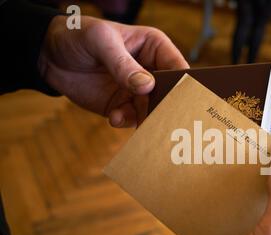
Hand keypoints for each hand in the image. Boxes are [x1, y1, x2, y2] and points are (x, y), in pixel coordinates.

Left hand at [38, 15, 188, 127]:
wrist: (49, 56)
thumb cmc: (78, 36)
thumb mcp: (100, 42)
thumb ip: (122, 64)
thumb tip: (147, 86)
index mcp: (155, 48)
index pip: (178, 67)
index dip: (182, 84)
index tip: (180, 100)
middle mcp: (151, 71)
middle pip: (169, 94)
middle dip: (166, 107)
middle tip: (161, 120)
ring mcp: (138, 91)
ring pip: (153, 110)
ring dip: (146, 119)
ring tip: (129, 117)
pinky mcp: (123, 106)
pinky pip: (132, 119)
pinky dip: (126, 121)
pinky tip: (114, 117)